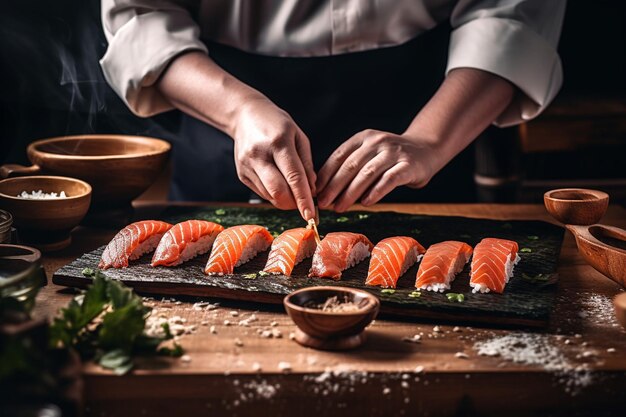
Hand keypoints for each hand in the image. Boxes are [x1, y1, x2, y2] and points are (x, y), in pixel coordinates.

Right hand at [231, 97, 315, 219]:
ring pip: (270, 196)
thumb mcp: (298, 136)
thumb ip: (306, 163)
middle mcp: (260, 155)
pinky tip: (279, 182)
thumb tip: (312, 189)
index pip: (294, 177)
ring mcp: (247, 166)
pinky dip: (275, 194)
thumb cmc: (276, 124)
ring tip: (292, 189)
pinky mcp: (242, 174)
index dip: (303, 199)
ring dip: (285, 200)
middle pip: (278, 192)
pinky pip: (262, 193)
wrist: (244, 115)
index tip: (311, 215)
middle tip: (304, 202)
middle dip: (294, 203)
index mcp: (278, 142)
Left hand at [316, 129, 441, 211]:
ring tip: (339, 207)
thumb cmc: (391, 157)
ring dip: (350, 193)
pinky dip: (375, 192)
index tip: (314, 192)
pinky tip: (365, 203)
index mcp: (362, 138)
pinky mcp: (407, 165)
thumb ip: (352, 168)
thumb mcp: (369, 154)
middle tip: (323, 203)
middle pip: (350, 166)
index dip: (325, 175)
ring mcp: (393, 152)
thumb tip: (326, 191)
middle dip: (333, 186)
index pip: (338, 156)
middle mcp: (376, 142)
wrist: (426, 148)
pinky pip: (388, 180)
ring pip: (366, 174)